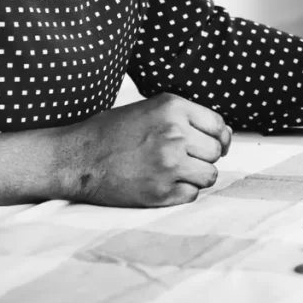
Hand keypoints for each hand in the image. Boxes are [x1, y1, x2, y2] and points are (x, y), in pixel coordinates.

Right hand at [57, 93, 231, 207]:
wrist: (77, 158)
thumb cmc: (112, 131)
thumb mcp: (150, 108)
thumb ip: (186, 117)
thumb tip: (225, 135)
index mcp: (173, 108)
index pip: (219, 125)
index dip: (217, 136)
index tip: (208, 143)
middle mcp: (175, 134)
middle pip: (217, 151)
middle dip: (204, 156)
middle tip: (184, 158)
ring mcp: (169, 164)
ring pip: (210, 175)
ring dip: (197, 175)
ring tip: (174, 171)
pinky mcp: (161, 192)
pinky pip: (192, 194)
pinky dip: (182, 192)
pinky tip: (163, 183)